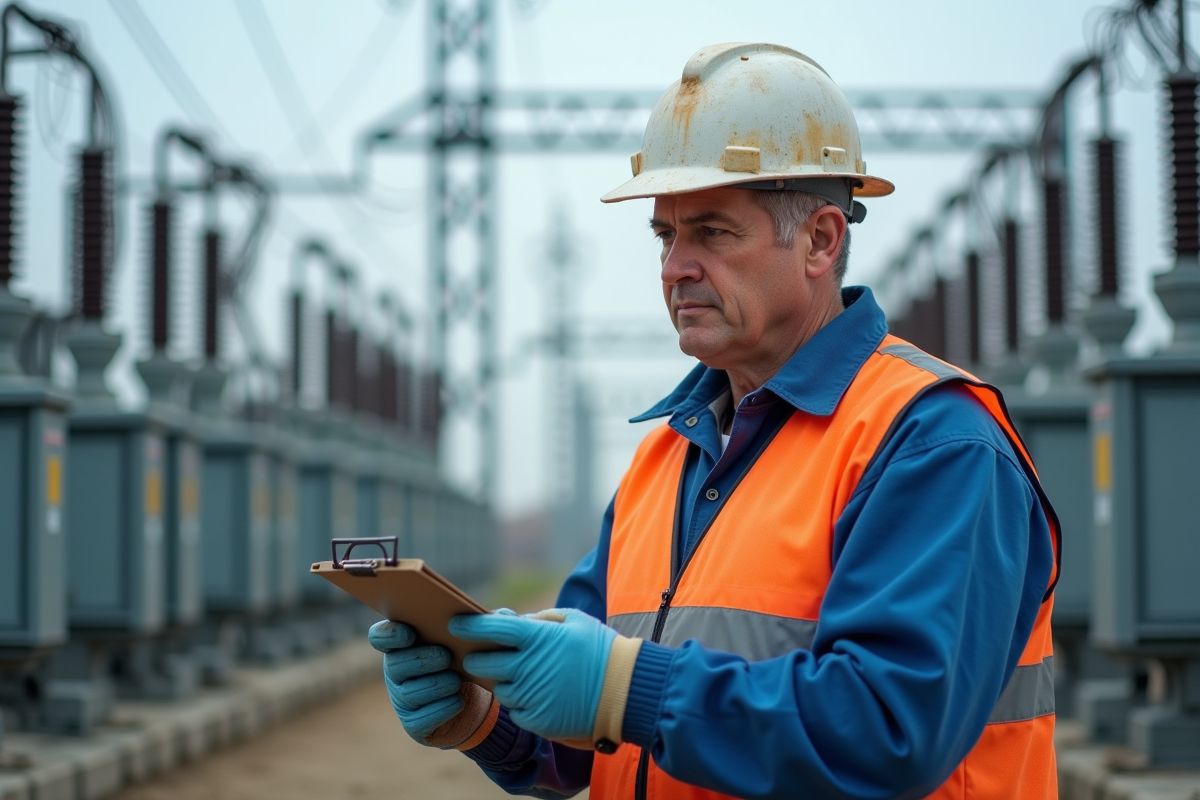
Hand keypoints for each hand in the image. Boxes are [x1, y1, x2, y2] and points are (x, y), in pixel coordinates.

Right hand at [368, 619, 493, 748]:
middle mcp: (395, 672)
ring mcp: (402, 700)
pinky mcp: (413, 725)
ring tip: (456, 680)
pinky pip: (422, 719)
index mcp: (403, 645)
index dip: (389, 635)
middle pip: (395, 665)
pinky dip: (443, 709)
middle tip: (446, 656)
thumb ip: (475, 624)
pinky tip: (458, 701)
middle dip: (421, 659)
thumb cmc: (465, 659)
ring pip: (410, 693)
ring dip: (435, 685)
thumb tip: (489, 614)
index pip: (380, 637)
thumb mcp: (469, 640)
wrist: (472, 701)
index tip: (409, 633)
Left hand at [449, 608, 616, 741]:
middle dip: (476, 656)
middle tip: (477, 654)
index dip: (468, 626)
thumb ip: (542, 617)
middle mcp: (527, 667)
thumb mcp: (576, 620)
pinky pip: (515, 710)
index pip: (490, 628)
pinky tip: (537, 694)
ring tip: (520, 675)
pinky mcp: (536, 719)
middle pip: (483, 662)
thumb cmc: (601, 650)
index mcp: (536, 638)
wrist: (625, 691)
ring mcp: (530, 695)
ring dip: (502, 680)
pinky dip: (520, 702)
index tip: (455, 625)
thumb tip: (515, 619)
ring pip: (498, 688)